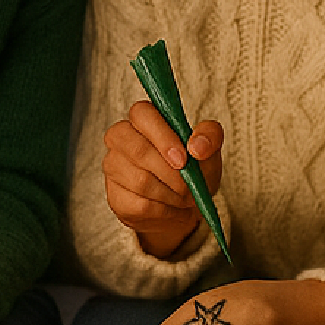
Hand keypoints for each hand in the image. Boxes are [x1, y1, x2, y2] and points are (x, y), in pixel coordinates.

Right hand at [103, 101, 223, 257]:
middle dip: (170, 173)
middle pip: (138, 150)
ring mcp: (113, 167)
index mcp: (143, 118)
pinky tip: (174, 208)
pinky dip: (165, 210)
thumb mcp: (208, 148)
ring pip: (140, 181)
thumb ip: (210, 136)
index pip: (142, 114)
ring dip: (171, 194)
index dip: (163, 137)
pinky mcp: (115, 196)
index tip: (183, 159)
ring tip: (186, 198)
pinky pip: (140, 205)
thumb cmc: (193, 168)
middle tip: (189, 185)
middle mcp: (121, 138)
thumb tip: (198, 146)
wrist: (185, 204)